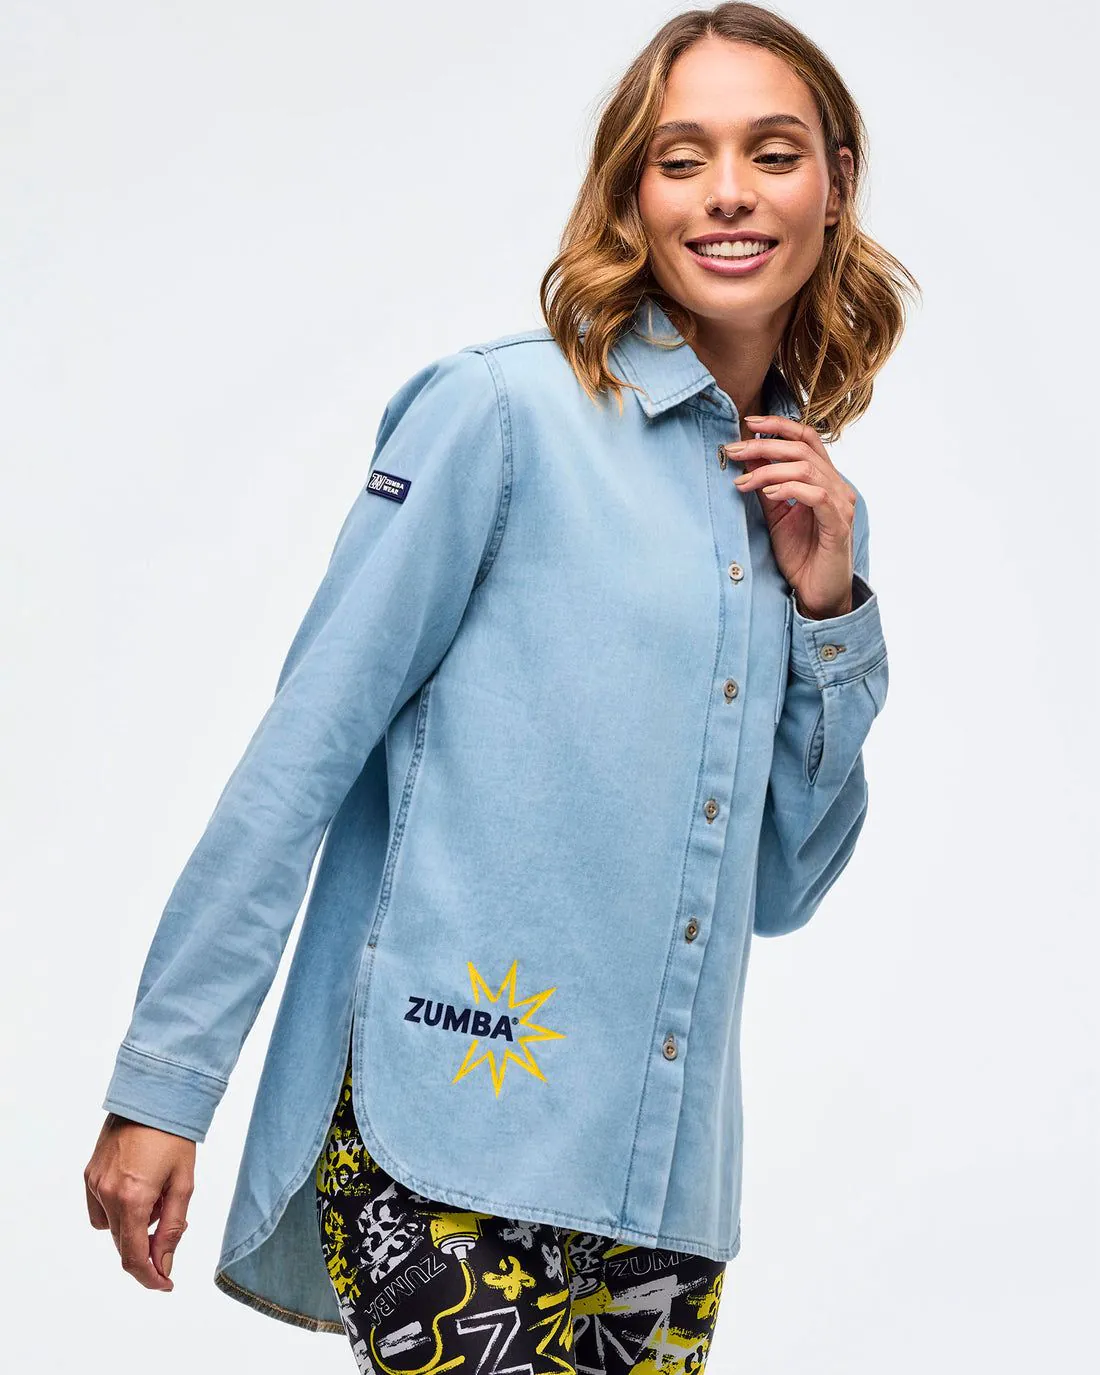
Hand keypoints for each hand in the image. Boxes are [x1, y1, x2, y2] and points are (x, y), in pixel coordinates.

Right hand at [85, 1112, 195, 1290]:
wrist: (153, 1095)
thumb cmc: (174, 1135)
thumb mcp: (183, 1183)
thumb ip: (173, 1228)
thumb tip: (164, 1263)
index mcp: (133, 1198)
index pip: (133, 1256)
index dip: (149, 1276)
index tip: (165, 1283)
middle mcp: (107, 1193)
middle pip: (122, 1243)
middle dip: (146, 1244)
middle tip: (170, 1222)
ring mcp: (94, 1183)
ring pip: (110, 1227)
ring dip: (132, 1225)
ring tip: (157, 1195)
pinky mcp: (89, 1173)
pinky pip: (100, 1208)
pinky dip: (118, 1209)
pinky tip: (139, 1188)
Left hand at [722, 414, 856, 618]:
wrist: (818, 593)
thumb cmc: (801, 555)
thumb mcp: (776, 515)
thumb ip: (766, 486)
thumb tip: (747, 457)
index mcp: (824, 479)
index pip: (806, 439)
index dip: (779, 425)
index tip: (748, 424)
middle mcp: (837, 486)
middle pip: (803, 448)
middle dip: (764, 446)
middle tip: (733, 450)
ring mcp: (841, 504)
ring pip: (807, 468)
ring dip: (770, 469)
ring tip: (743, 480)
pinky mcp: (838, 525)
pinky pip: (817, 496)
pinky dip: (790, 489)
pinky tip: (769, 493)